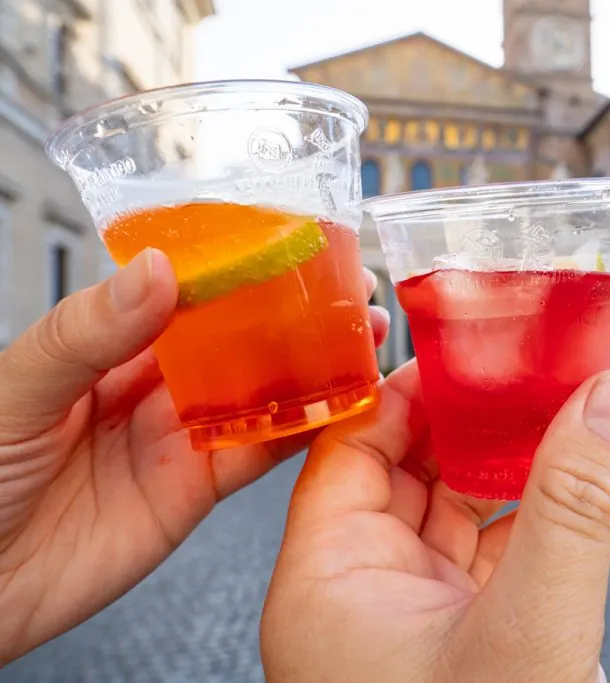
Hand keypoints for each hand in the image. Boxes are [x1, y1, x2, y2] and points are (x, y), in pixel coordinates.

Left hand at [0, 249, 388, 664]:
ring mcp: (179, 435)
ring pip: (262, 389)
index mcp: (107, 341)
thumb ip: (88, 333)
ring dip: (315, 364)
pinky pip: (260, 452)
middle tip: (349, 287)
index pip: (186, 289)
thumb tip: (156, 269)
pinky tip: (342, 405)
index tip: (291, 239)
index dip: (241, 264)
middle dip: (296, 310)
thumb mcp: (19, 388)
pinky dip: (305, 430)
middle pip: (239, 335)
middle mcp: (152, 383)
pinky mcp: (197, 488)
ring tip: (365, 336)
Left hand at [261, 364, 609, 682]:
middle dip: (467, 419)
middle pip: (402, 472)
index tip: (461, 349)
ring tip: (555, 411)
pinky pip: (488, 554)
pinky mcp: (462, 644)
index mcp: (326, 587)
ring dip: (505, 465)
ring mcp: (411, 623)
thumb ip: (573, 506)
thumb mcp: (534, 626)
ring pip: (451, 512)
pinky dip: (527, 516)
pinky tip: (567, 483)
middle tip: (522, 368)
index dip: (405, 393)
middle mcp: (358, 599)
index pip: (348, 452)